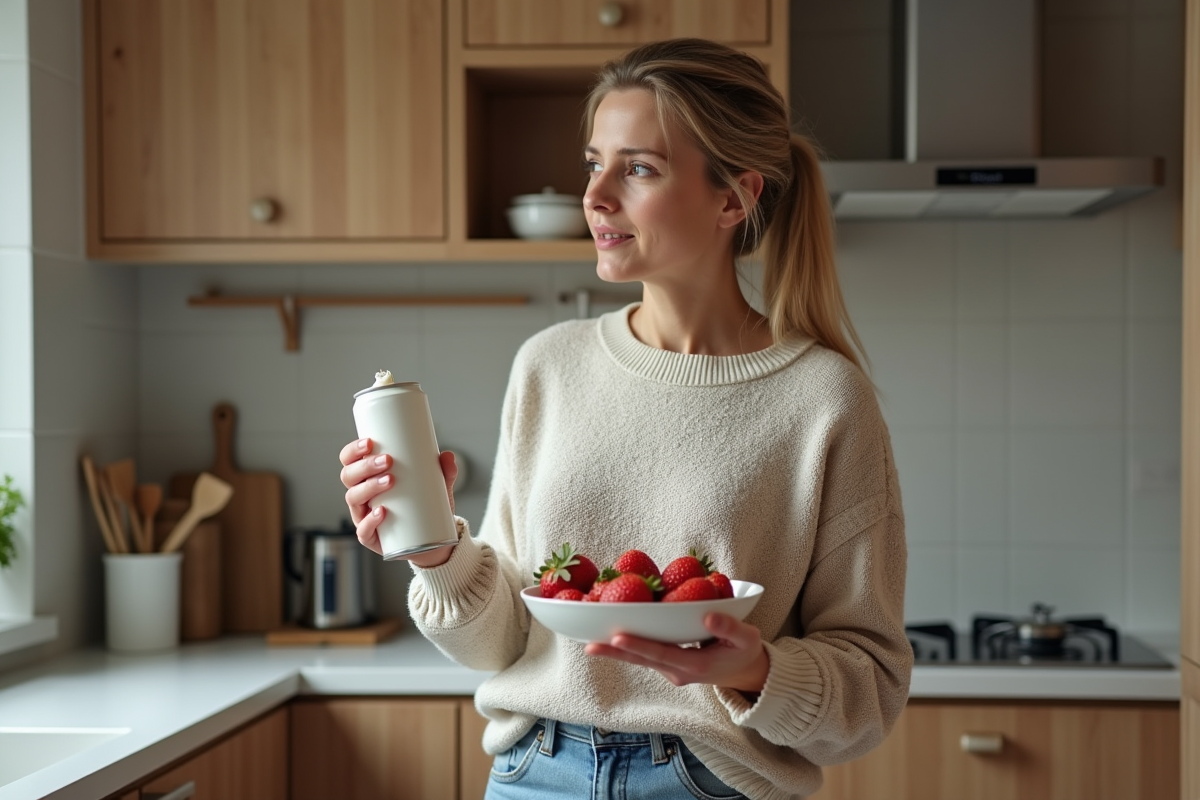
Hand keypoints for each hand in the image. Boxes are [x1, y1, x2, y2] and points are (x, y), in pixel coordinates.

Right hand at [338, 437, 458, 566]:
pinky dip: (370, 520)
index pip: (349, 460)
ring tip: (390, 480)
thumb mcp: (435, 487)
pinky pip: (363, 530)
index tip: (370, 442)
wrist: (429, 540)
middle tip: (387, 460)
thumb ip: (443, 472)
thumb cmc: (423, 506)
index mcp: (367, 478)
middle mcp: (360, 496)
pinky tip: (382, 511)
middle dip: (365, 466)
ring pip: (354, 499)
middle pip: (348, 477)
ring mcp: (363, 517)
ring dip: (369, 487)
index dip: (353, 450)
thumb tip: (449, 456)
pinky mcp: (370, 537)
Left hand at [583, 612, 768, 693]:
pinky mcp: (670, 665)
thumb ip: (729, 627)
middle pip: (642, 660)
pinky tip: (612, 637)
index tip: (617, 637)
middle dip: (615, 652)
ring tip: (591, 642)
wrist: (746, 672)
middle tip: (589, 645)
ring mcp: (673, 671)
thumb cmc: (746, 651)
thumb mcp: (747, 638)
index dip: (639, 645)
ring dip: (617, 651)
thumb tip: (707, 615)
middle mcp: (679, 672)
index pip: (661, 654)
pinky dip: (630, 647)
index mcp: (696, 665)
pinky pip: (647, 656)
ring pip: (641, 660)